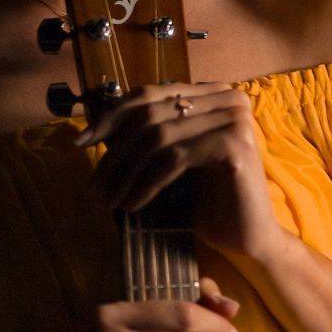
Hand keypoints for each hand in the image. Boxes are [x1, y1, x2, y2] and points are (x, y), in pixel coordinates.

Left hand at [77, 80, 279, 259]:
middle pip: (149, 113)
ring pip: (157, 136)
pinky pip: (173, 158)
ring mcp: (233, 118)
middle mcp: (226, 97)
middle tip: (95, 184)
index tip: (82, 142)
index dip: (111, 116)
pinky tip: (133, 205)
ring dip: (126, 172)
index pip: (149, 93)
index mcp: (211, 93)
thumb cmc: (208, 200)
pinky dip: (147, 183)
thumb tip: (96, 127)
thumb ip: (146, 136)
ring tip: (109, 200)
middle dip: (115, 151)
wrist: (249, 238)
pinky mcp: (233, 144)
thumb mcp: (172, 160)